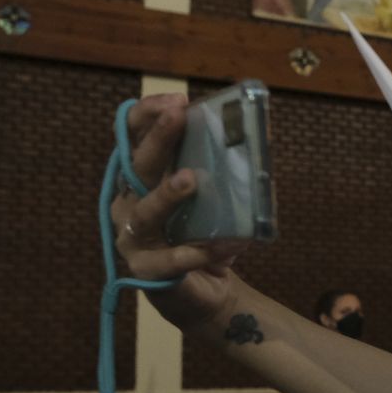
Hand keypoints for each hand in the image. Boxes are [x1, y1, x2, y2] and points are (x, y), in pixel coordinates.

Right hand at [108, 95, 247, 328]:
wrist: (207, 292)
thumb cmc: (207, 235)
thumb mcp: (219, 200)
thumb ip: (230, 173)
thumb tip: (261, 138)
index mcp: (143, 179)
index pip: (134, 138)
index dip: (149, 115)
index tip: (177, 100)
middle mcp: (129, 203)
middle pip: (138, 166)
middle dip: (158, 139)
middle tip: (177, 116)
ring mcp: (133, 238)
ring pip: (145, 213)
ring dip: (167, 195)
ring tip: (189, 180)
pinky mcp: (146, 270)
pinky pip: (171, 260)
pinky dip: (198, 252)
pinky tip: (225, 247)